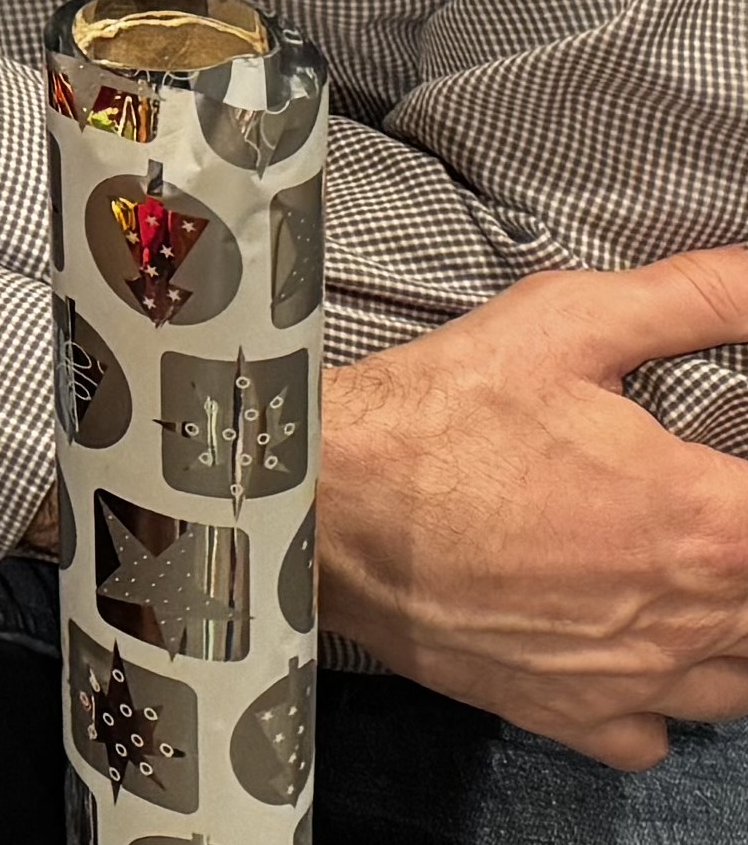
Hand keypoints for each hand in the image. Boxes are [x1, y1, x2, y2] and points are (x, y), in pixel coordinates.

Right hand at [322, 254, 747, 763]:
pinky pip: (658, 733)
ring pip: (739, 680)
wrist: (324, 502)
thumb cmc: (441, 414)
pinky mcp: (576, 715)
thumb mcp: (564, 321)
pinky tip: (623, 644)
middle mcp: (692, 617)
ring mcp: (638, 680)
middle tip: (682, 511)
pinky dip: (659, 698)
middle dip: (737, 553)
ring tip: (668, 574)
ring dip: (725, 629)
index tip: (717, 476)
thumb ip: (694, 297)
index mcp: (710, 520)